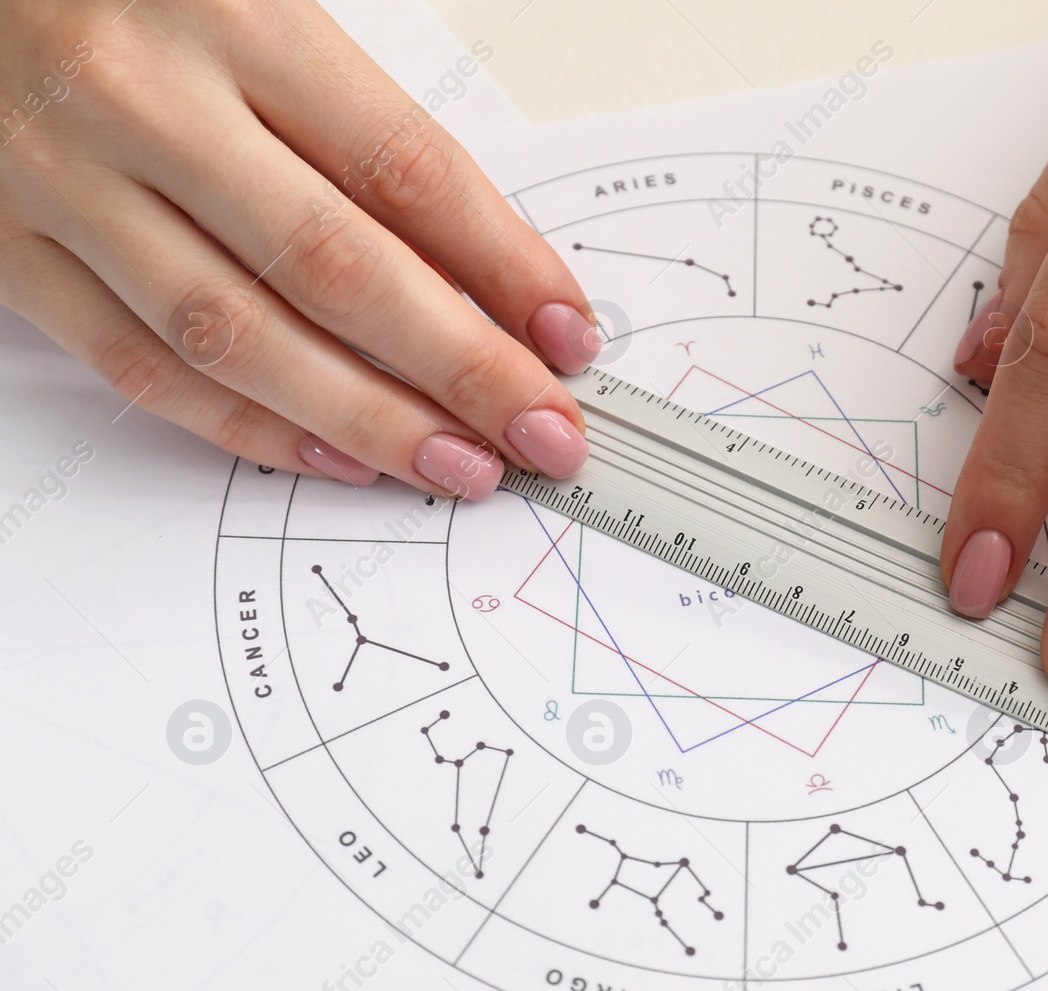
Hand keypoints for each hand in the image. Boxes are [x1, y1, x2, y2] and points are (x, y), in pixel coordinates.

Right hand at [0, 0, 595, 500]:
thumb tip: (483, 274)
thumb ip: (361, 133)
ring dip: (367, 420)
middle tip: (540, 431)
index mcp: (235, 21)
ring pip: (239, 336)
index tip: (567, 334)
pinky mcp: (10, 252)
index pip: (405, 168)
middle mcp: (145, 103)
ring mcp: (64, 183)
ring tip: (458, 465)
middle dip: (461, 369)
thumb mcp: (260, 16)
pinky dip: (249, 427)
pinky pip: (141, 366)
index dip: (503, 265)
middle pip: (337, 267)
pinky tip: (337, 457)